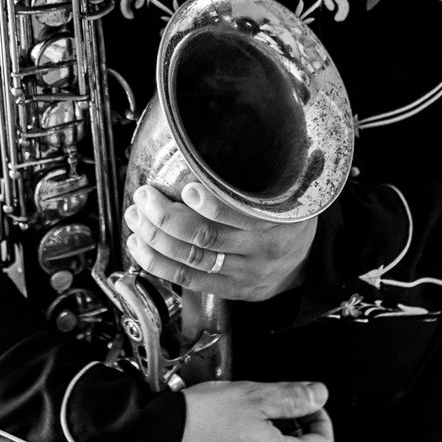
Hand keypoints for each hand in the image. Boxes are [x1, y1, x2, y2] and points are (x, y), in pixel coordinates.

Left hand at [124, 182, 315, 301]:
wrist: (305, 263)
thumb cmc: (286, 220)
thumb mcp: (284, 195)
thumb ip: (251, 181)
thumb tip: (202, 151)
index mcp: (277, 219)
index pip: (240, 214)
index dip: (209, 204)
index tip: (186, 188)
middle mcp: (261, 249)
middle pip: (206, 237)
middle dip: (165, 217)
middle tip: (144, 198)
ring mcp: (245, 273)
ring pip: (191, 259)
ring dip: (155, 238)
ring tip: (136, 219)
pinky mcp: (231, 290)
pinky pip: (189, 280)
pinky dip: (159, 263)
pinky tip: (141, 247)